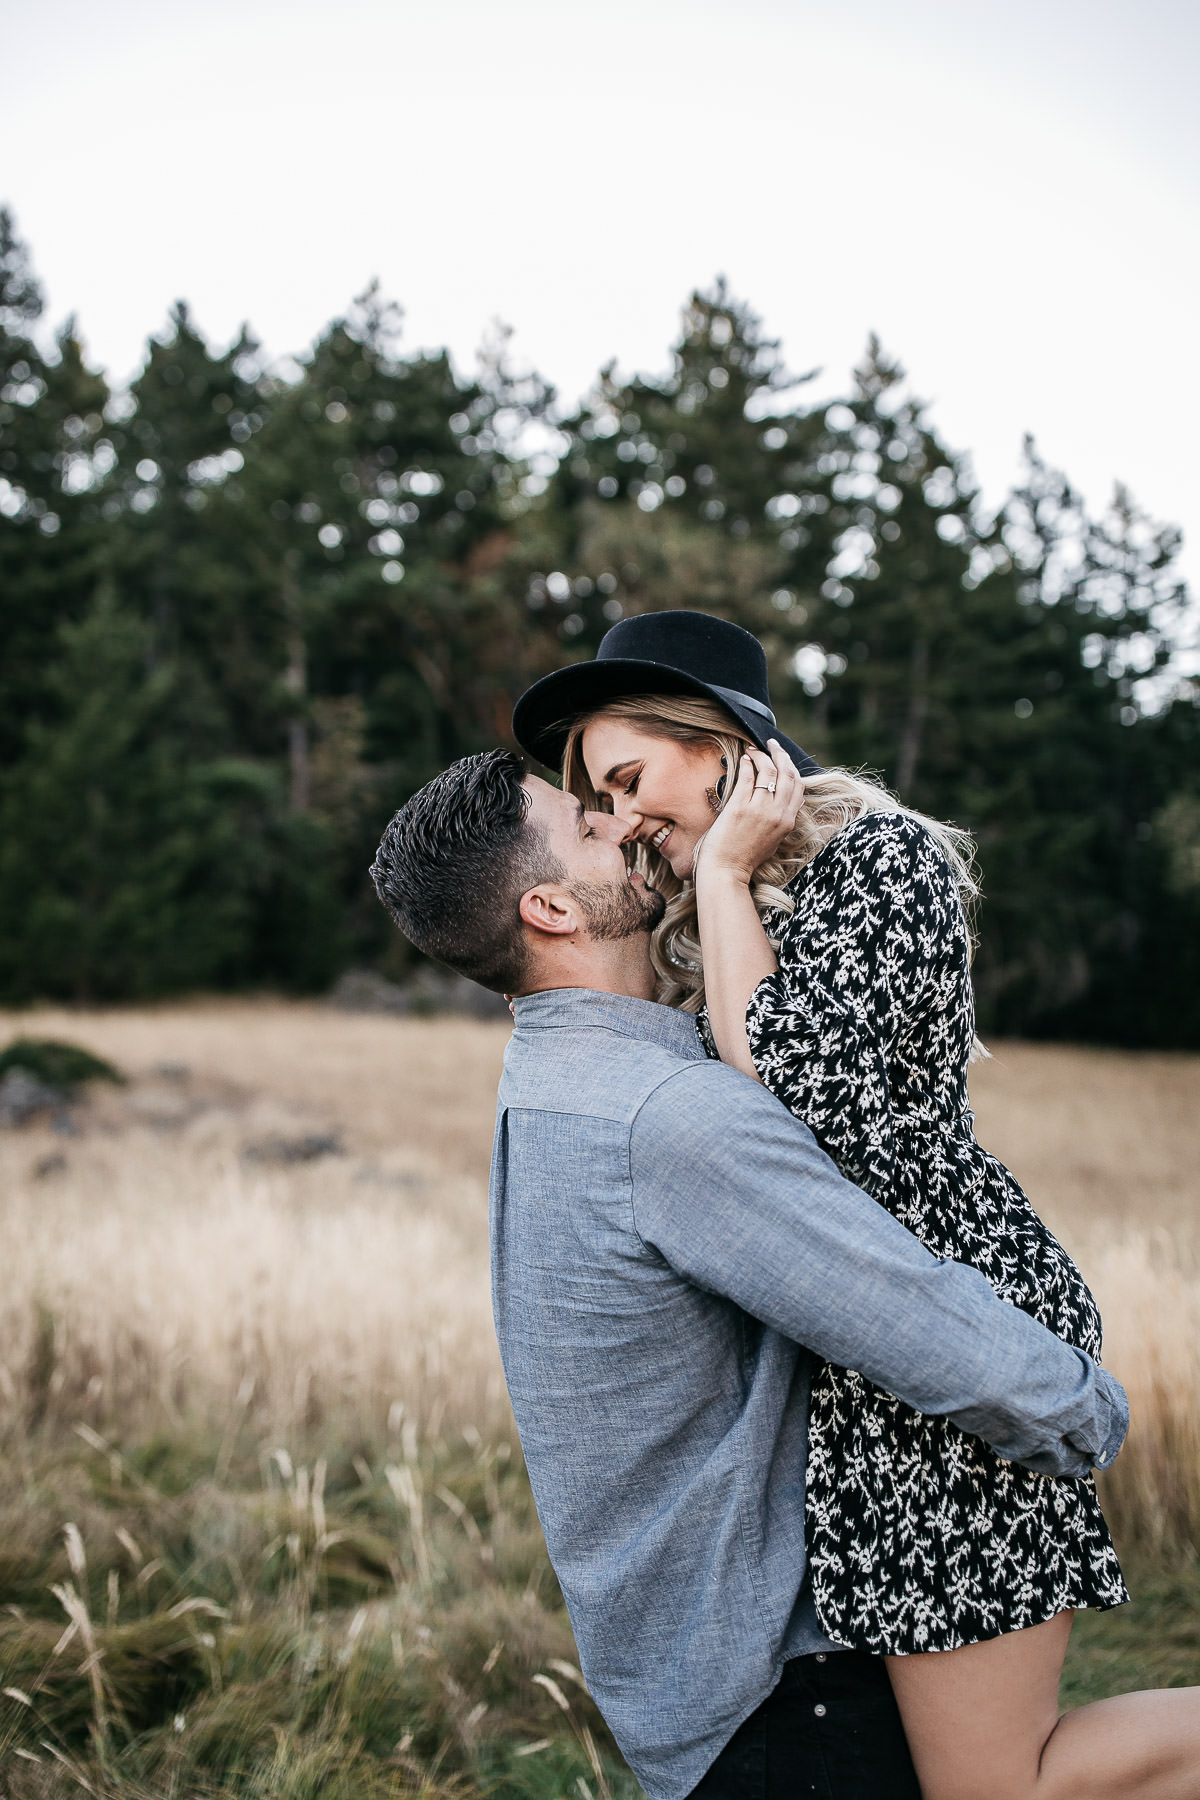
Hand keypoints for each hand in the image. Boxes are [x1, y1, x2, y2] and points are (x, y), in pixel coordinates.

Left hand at [695, 740, 805, 884]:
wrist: (726, 870)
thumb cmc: (746, 857)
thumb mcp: (775, 840)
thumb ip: (785, 820)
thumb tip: (798, 802)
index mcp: (788, 821)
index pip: (798, 786)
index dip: (791, 767)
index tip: (783, 757)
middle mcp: (777, 813)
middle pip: (787, 773)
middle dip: (780, 754)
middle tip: (772, 744)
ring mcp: (759, 809)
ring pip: (767, 771)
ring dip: (760, 755)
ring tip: (753, 749)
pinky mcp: (740, 807)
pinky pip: (747, 777)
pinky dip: (746, 763)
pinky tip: (743, 758)